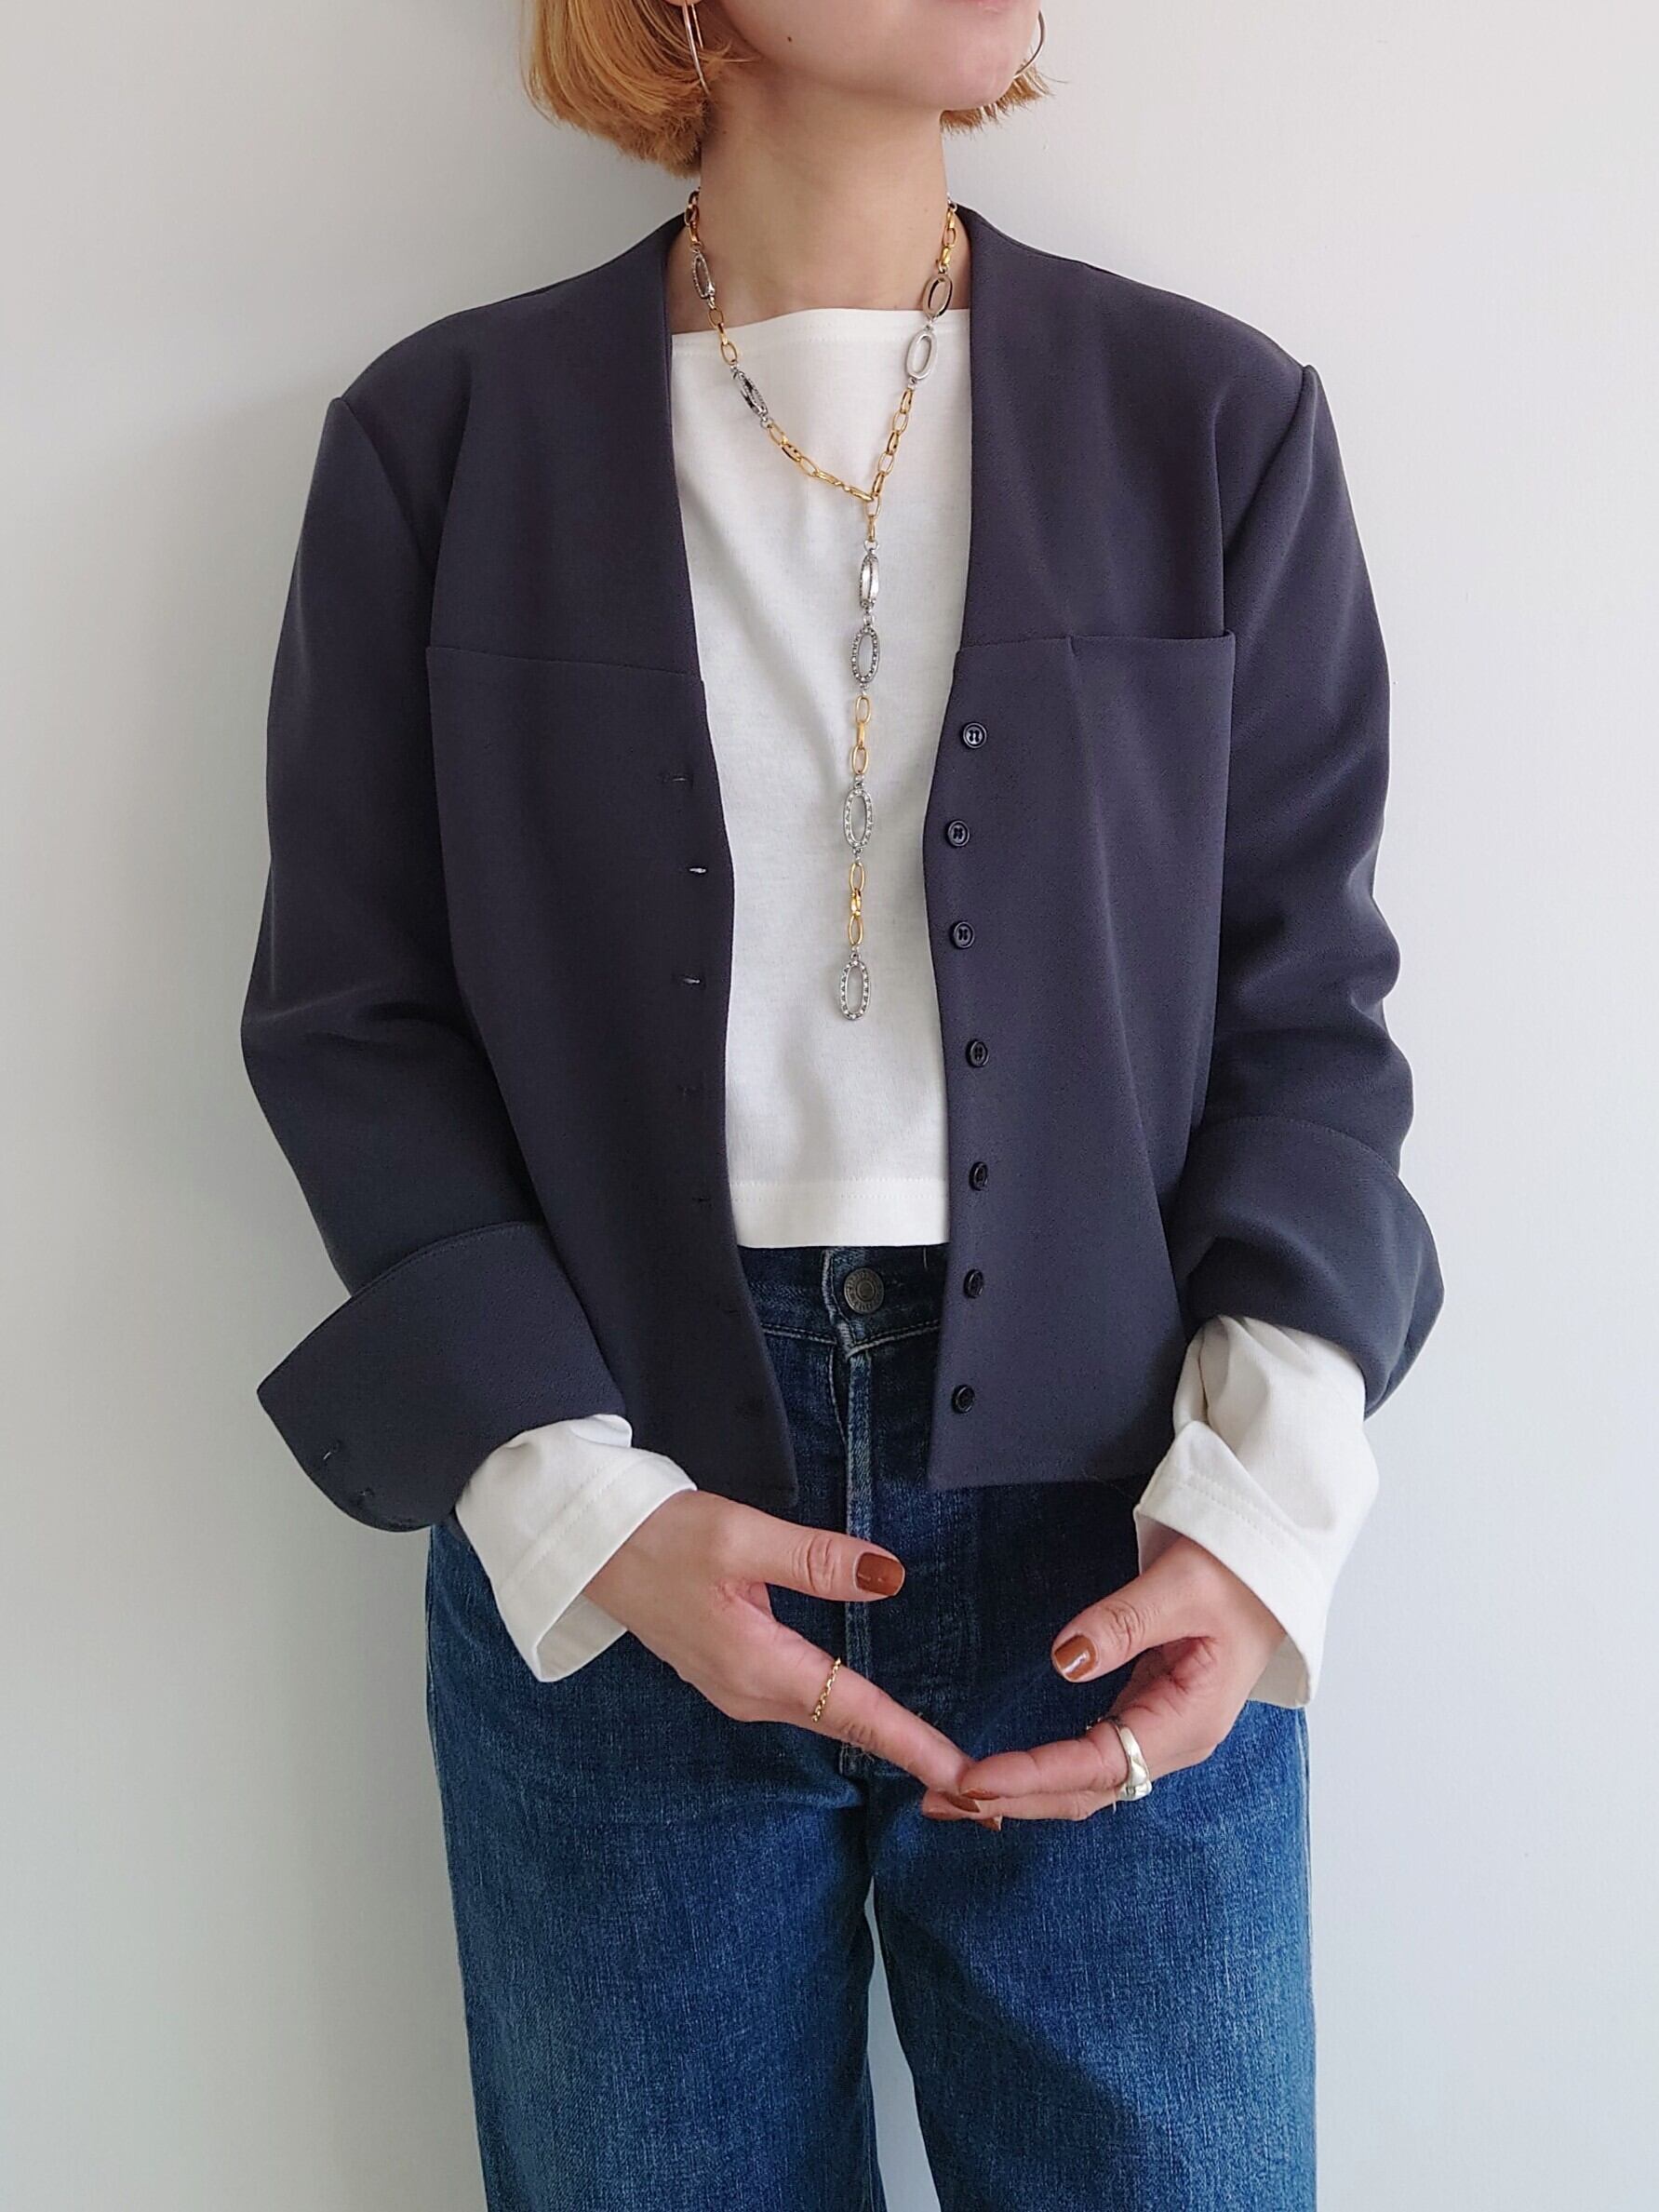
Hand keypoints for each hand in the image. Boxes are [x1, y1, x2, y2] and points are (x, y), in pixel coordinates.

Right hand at [584, 1491, 981, 1804]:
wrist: (586, 1547)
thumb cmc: (656, 1536)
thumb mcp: (739, 1535)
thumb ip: (816, 1559)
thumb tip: (889, 1578)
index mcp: (757, 1665)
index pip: (854, 1710)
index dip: (914, 1742)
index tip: (967, 1779)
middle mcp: (750, 1691)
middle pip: (846, 1723)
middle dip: (910, 1751)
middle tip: (977, 1782)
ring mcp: (736, 1687)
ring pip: (825, 1714)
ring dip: (881, 1734)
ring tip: (938, 1754)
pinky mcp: (730, 1670)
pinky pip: (803, 1700)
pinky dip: (847, 1712)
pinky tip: (873, 1712)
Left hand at [918, 1534, 1286, 1824]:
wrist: (1270, 1562)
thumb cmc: (1235, 1571)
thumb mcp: (1182, 1585)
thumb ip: (1123, 1621)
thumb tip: (1065, 1658)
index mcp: (1188, 1720)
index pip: (1096, 1764)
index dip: (1032, 1775)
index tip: (974, 1777)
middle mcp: (1171, 1740)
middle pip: (1082, 1791)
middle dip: (1011, 1798)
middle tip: (936, 1796)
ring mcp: (1157, 1731)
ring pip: (1081, 1783)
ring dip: (1019, 1793)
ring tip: (948, 1796)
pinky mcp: (1143, 1714)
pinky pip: (1085, 1759)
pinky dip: (1039, 1772)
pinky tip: (999, 1776)